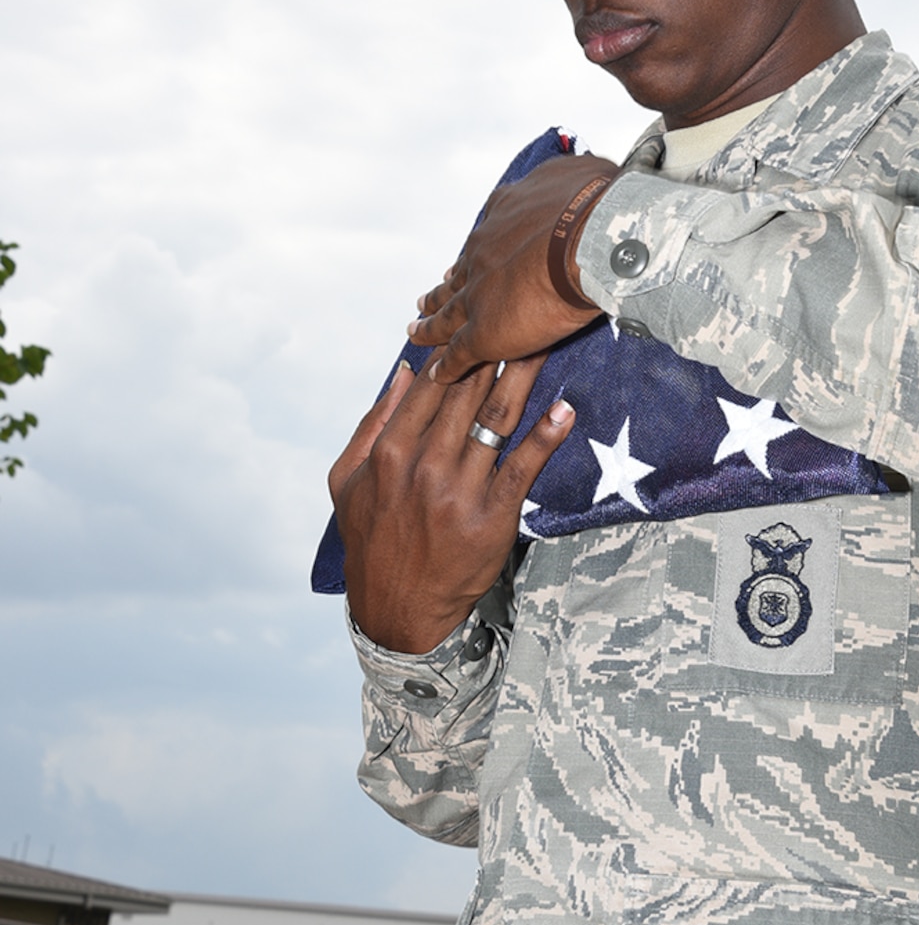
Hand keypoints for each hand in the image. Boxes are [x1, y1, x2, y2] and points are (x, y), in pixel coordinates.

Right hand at [328, 351, 573, 654]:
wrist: (397, 609)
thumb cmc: (371, 538)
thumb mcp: (348, 480)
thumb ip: (372, 423)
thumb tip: (400, 371)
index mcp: (390, 452)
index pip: (429, 385)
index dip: (457, 350)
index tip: (480, 321)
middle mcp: (425, 467)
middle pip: (467, 394)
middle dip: (495, 351)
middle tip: (523, 315)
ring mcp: (460, 492)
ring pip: (496, 421)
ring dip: (523, 378)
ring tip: (545, 341)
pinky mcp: (493, 518)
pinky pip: (523, 469)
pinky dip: (545, 437)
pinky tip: (564, 410)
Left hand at [409, 153, 619, 382]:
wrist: (589, 239)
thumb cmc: (592, 203)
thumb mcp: (578, 174)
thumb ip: (570, 178)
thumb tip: (578, 175)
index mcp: (501, 217)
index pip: (482, 239)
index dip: (474, 253)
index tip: (463, 262)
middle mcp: (481, 253)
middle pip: (455, 277)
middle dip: (442, 289)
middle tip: (425, 298)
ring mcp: (478, 294)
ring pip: (446, 314)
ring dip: (431, 324)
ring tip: (417, 329)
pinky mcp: (483, 332)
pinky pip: (458, 353)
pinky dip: (448, 366)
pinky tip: (440, 374)